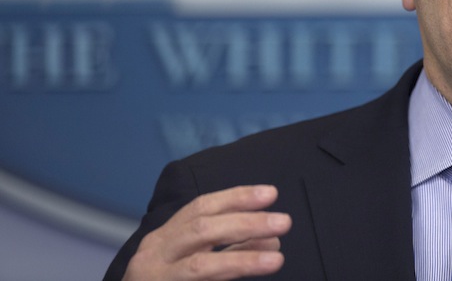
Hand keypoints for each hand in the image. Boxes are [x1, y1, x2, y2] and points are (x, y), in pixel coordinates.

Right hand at [123, 185, 291, 280]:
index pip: (201, 207)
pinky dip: (228, 277)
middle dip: (246, 223)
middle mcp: (154, 256)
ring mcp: (156, 280)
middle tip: (284, 222)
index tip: (270, 193)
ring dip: (242, 260)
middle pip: (202, 230)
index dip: (236, 197)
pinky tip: (254, 273)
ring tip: (277, 258)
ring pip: (200, 266)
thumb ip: (231, 250)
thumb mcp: (196, 262)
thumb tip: (272, 238)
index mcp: (164, 238)